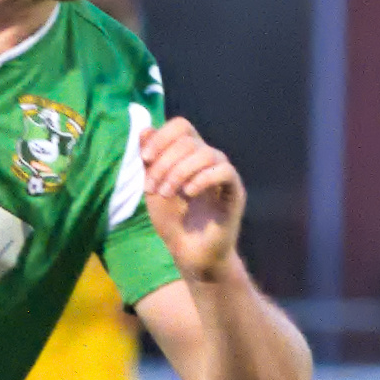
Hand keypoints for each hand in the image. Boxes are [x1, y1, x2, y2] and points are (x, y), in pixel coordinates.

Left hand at [142, 118, 245, 282]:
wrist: (189, 253)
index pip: (181, 126)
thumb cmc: (172, 221)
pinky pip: (224, 171)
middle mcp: (208, 158)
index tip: (145, 159)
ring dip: (179, 172)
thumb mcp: (152, 188)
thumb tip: (144, 129)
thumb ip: (149, 161)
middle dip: (164, 163)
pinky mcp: (235, 191)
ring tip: (166, 194)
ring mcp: (223, 173)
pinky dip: (202, 179)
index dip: (162, 136)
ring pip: (205, 153)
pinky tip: (188, 194)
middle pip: (188, 140)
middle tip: (152, 188)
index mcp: (189, 154)